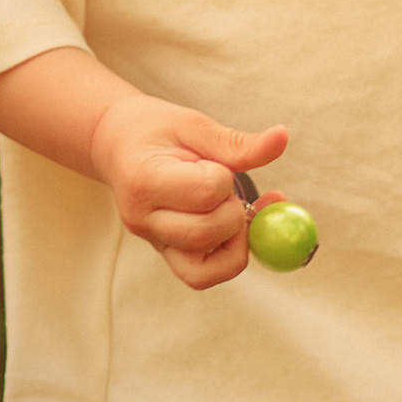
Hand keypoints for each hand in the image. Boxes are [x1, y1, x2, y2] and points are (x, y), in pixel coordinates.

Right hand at [88, 93, 290, 289]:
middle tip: (227, 189)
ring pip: (203, 269)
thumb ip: (237, 142)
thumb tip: (282, 138)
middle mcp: (143, 219)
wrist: (118, 146)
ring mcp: (152, 241)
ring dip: (234, 240)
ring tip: (229, 207)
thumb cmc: (155, 131)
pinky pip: (201, 275)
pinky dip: (227, 256)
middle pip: (204, 234)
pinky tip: (233, 227)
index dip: (225, 178)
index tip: (216, 163)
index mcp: (145, 180)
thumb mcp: (194, 125)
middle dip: (233, 212)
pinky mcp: (165, 254)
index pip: (205, 192)